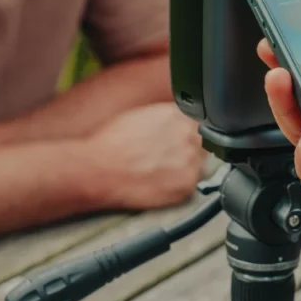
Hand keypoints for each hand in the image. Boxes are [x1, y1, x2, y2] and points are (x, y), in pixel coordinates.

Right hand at [85, 103, 204, 211]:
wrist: (99, 170)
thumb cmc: (111, 144)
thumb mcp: (141, 115)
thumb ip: (166, 117)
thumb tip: (176, 121)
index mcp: (178, 114)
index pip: (198, 121)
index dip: (189, 132)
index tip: (180, 140)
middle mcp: (189, 134)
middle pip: (202, 142)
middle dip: (189, 149)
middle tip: (168, 159)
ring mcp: (191, 159)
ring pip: (199, 163)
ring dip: (186, 167)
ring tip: (162, 172)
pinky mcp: (187, 183)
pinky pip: (192, 184)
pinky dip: (180, 185)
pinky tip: (162, 183)